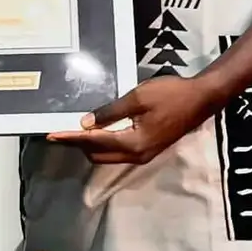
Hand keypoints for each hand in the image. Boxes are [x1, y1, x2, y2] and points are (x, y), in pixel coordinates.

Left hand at [46, 75, 219, 165]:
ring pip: (108, 155)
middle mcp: (136, 155)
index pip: (94, 143)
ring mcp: (143, 154)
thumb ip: (110, 112)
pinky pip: (118, 150)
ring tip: (73, 130)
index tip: (51, 135)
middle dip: (77, 144)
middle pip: (98, 155)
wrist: (200, 99)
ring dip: (90, 144)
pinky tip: (97, 129)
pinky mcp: (148, 148)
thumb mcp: (137, 98)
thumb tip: (85, 124)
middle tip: (61, 129)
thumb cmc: (170, 95)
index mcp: (133, 144)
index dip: (71, 138)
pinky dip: (104, 142)